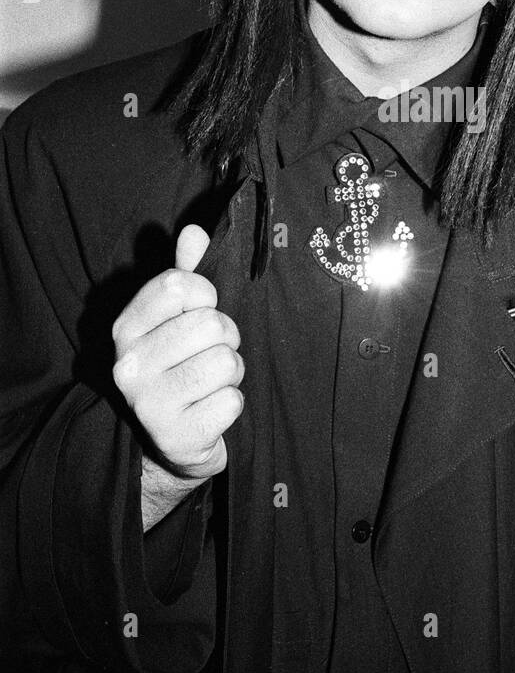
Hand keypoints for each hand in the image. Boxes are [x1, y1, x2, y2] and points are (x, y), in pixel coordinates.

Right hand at [112, 225, 244, 482]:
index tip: (203, 311)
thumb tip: (192, 232)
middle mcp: (129, 364)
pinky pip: (232, 400)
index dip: (206, 295)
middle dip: (226, 338)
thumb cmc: (181, 365)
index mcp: (125, 328)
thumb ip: (186, 273)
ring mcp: (149, 403)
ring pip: (226, 362)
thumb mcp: (178, 318)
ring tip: (212, 382)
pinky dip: (232, 404)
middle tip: (211, 354)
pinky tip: (211, 409)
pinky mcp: (176, 436)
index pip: (177, 284)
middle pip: (210, 324)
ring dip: (231, 372)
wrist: (174, 441)